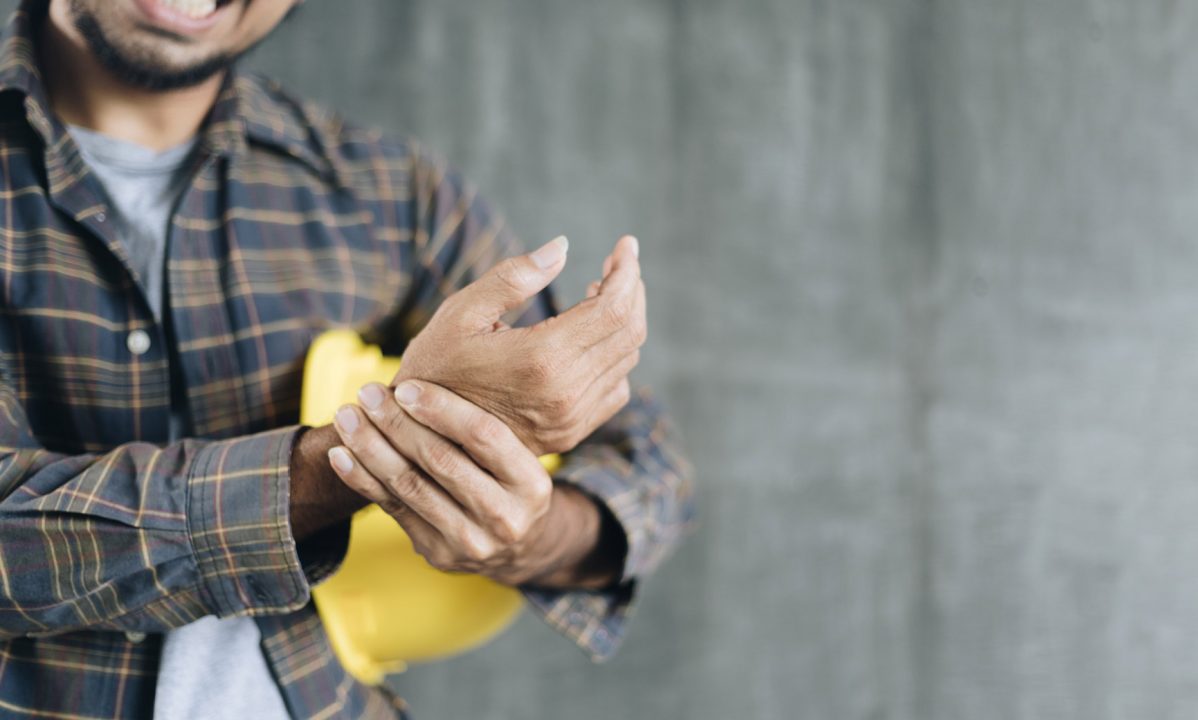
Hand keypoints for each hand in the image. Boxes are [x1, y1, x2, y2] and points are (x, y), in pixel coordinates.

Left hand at [327, 379, 614, 586]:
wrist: (516, 546)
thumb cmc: (509, 479)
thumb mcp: (520, 455)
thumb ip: (489, 420)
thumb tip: (461, 350)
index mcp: (533, 483)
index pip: (485, 437)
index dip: (442, 409)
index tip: (405, 387)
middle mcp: (507, 517)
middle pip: (442, 460)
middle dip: (398, 423)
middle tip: (367, 392)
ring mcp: (472, 542)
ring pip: (410, 485)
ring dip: (372, 446)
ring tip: (347, 416)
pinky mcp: (439, 553)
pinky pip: (393, 509)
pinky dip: (363, 479)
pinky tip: (341, 454)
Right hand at [394, 235, 645, 454]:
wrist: (422, 437)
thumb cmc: (434, 366)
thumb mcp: (461, 313)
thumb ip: (514, 276)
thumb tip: (563, 247)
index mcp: (541, 359)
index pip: (613, 308)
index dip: (627, 271)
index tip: (625, 244)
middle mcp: (565, 393)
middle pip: (629, 331)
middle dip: (631, 290)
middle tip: (617, 265)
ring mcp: (571, 419)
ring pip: (626, 360)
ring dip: (623, 321)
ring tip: (596, 295)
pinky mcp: (570, 434)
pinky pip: (616, 390)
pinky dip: (615, 357)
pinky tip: (590, 338)